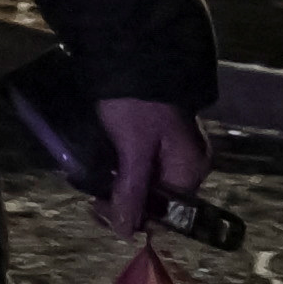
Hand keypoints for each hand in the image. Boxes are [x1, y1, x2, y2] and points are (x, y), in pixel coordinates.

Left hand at [85, 95, 208, 237]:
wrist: (133, 50)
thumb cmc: (136, 103)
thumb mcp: (133, 148)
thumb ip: (131, 191)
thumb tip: (125, 232)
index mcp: (191, 167)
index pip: (167, 212)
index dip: (134, 217)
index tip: (99, 210)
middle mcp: (188, 161)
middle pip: (158, 198)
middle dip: (124, 202)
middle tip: (91, 198)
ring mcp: (174, 147)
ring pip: (148, 181)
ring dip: (121, 187)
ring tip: (92, 184)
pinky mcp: (158, 134)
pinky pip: (143, 164)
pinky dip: (123, 170)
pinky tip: (102, 169)